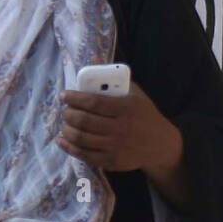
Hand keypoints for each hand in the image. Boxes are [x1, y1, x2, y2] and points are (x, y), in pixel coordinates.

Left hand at [57, 81, 180, 173]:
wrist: (160, 144)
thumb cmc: (144, 114)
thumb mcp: (134, 93)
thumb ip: (114, 77)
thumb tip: (93, 59)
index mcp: (125, 108)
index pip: (93, 102)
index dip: (74, 98)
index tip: (64, 95)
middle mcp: (120, 128)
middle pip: (84, 121)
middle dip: (68, 114)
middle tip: (64, 110)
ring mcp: (116, 147)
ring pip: (81, 138)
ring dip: (67, 129)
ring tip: (65, 123)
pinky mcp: (112, 161)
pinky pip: (85, 155)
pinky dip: (69, 147)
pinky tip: (62, 140)